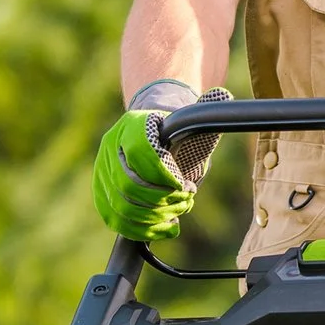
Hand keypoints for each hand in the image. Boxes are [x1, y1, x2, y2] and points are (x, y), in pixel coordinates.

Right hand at [92, 82, 230, 240]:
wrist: (153, 138)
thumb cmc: (176, 134)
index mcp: (131, 126)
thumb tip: (222, 94)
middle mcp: (111, 148)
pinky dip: (143, 230)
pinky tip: (166, 226)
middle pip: (130, 186)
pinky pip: (116, 220)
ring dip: (156, 217)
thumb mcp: (189, 123)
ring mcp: (102, 172)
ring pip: (123, 207)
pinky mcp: (102, 195)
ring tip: (178, 212)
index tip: (185, 184)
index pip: (141, 154)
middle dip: (163, 200)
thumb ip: (203, 113)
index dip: (164, 175)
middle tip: (186, 199)